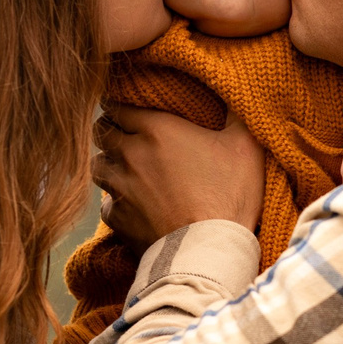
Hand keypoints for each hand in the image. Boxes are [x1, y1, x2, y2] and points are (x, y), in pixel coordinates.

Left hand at [91, 103, 264, 248]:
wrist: (210, 251)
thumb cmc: (229, 196)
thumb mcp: (245, 146)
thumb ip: (237, 113)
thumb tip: (238, 91)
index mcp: (156, 129)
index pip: (117, 105)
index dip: (121, 105)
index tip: (128, 108)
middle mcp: (130, 154)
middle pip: (101, 131)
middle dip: (110, 130)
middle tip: (124, 133)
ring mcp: (119, 188)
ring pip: (97, 165)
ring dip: (108, 162)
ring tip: (123, 166)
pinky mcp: (117, 218)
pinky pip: (105, 202)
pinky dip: (115, 200)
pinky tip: (130, 202)